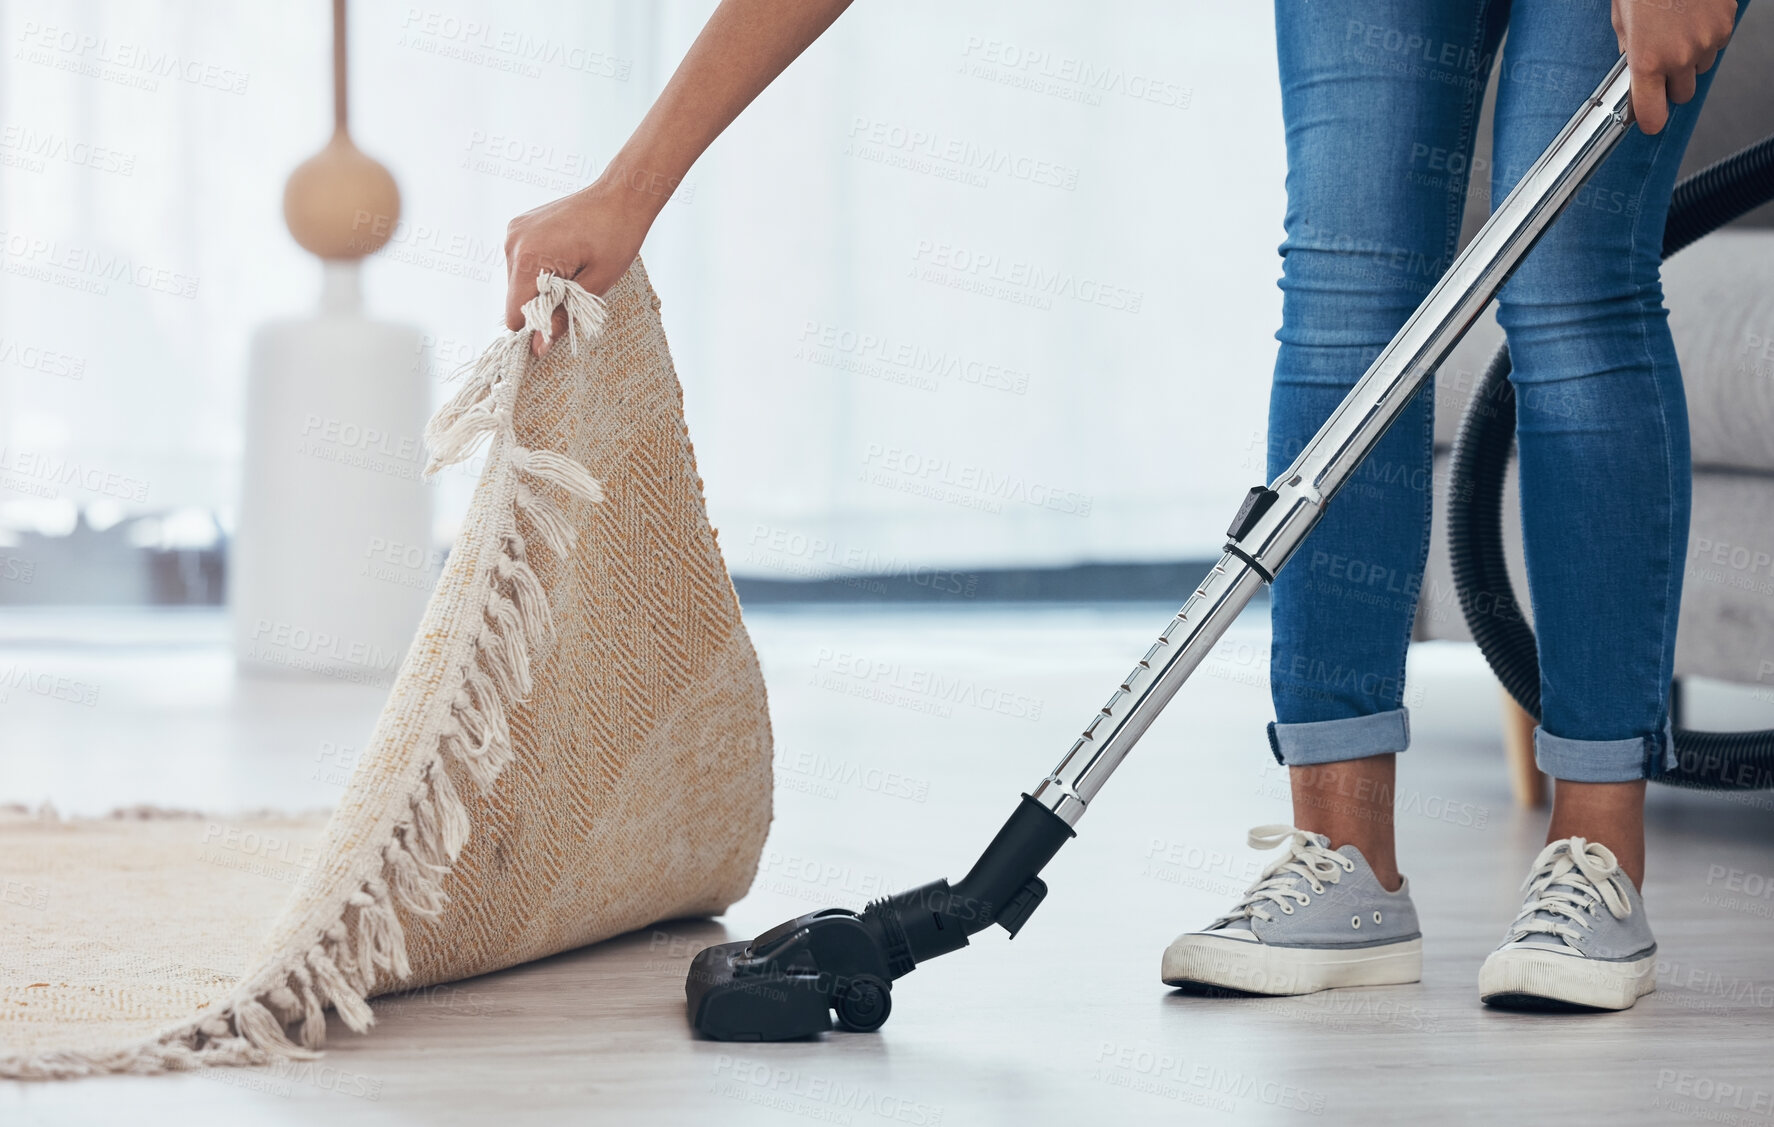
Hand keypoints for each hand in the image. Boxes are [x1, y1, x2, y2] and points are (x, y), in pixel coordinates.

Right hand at [503, 177, 656, 355]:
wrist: (621, 195)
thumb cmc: (615, 237)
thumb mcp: (595, 285)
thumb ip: (563, 317)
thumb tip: (539, 348)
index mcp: (528, 257)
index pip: (515, 314)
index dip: (537, 326)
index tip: (563, 319)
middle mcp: (514, 243)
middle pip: (516, 298)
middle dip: (544, 303)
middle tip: (577, 286)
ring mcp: (515, 231)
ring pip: (519, 281)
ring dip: (544, 286)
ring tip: (573, 268)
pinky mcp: (520, 226)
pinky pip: (524, 262)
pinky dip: (542, 269)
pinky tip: (566, 256)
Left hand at [1612, 0, 1736, 134]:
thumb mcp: (1622, 22)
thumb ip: (1628, 52)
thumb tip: (1632, 72)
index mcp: (1647, 61)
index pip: (1653, 114)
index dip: (1650, 120)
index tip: (1649, 120)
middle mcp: (1679, 56)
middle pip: (1681, 95)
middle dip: (1671, 85)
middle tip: (1662, 65)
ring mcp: (1706, 41)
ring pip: (1700, 69)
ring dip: (1690, 59)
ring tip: (1676, 32)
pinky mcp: (1725, 25)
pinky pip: (1716, 45)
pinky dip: (1706, 38)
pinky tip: (1692, 19)